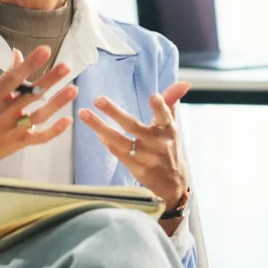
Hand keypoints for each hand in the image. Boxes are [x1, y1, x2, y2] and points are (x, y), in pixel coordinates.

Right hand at [0, 46, 77, 206]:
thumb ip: (4, 78)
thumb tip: (18, 54)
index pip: (13, 77)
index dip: (29, 64)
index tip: (45, 51)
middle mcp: (3, 113)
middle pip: (30, 94)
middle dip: (49, 80)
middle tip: (66, 67)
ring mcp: (13, 130)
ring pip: (39, 115)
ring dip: (57, 102)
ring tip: (73, 89)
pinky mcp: (19, 143)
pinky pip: (40, 137)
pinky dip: (55, 130)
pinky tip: (68, 120)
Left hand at [79, 81, 191, 210]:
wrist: (173, 184)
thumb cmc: (169, 148)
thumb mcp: (172, 126)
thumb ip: (171, 102)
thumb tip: (183, 83)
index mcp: (168, 130)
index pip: (165, 116)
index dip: (160, 107)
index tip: (153, 96)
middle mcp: (157, 144)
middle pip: (133, 126)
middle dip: (114, 112)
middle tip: (98, 99)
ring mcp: (146, 158)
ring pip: (119, 140)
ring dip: (100, 127)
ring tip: (84, 113)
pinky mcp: (137, 169)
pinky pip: (118, 153)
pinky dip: (107, 142)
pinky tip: (96, 131)